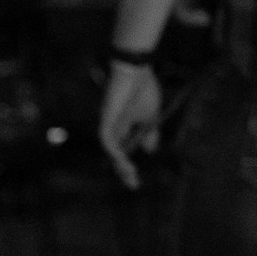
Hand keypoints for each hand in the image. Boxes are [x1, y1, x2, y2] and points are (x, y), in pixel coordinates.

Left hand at [99, 62, 162, 189]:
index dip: (128, 165)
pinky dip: (114, 151)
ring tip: (129, 174)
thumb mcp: (150, 117)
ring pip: (109, 149)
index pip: (123, 150)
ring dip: (118, 163)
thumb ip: (149, 134)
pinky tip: (123, 160)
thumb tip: (149, 151)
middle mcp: (113, 127)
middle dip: (122, 170)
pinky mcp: (105, 118)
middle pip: (114, 153)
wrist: (136, 71)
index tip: (136, 180)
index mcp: (124, 126)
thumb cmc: (143, 90)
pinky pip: (106, 139)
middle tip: (133, 185)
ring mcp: (108, 123)